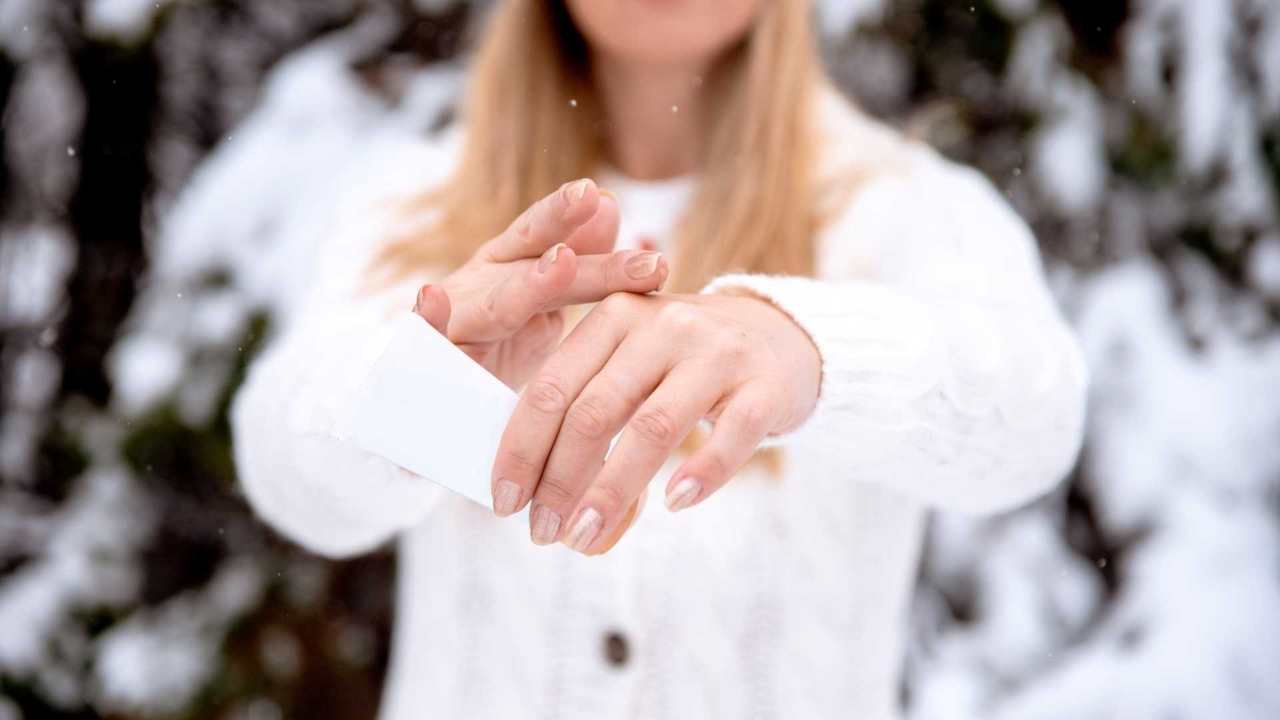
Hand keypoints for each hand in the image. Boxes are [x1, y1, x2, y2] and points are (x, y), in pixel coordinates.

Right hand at [412, 179, 668, 388]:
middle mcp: (483, 283)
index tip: (606, 197)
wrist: (441, 403)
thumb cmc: (500, 347)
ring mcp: (459, 319)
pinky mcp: (435, 360)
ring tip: (562, 261)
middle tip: (590, 197)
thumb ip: (579, 261)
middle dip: (561, 227)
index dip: (573, 216)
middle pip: (530, 256)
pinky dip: (430, 319)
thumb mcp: (545, 302)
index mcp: (511, 267)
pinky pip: (432, 341)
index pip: (547, 235)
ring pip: (499, 304)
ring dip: (530, 284)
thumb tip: (609, 204)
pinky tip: (434, 297)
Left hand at [489, 290, 821, 553]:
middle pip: (595, 410)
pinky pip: (729, 435)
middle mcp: (663, 325)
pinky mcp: (764, 385)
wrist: (782, 338)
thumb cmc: (685, 367)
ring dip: (612, 491)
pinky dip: (700, 474)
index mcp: (616, 316)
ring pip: (652, 427)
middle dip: (559, 480)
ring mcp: (717, 353)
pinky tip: (674, 504)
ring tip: (585, 536)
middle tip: (543, 532)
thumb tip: (547, 508)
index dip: (523, 448)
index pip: (553, 387)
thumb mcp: (633, 367)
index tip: (505, 502)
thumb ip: (590, 416)